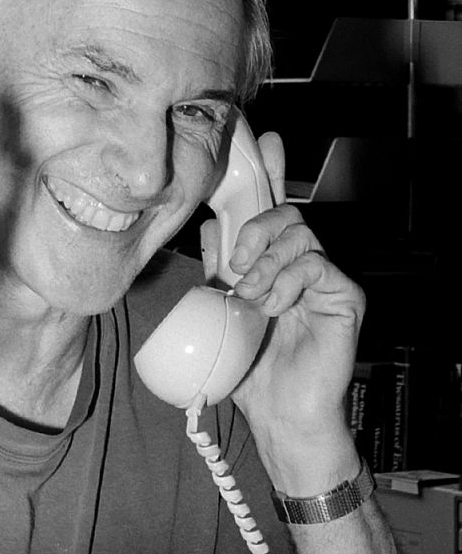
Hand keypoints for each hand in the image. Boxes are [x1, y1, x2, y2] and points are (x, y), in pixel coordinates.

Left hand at [225, 133, 363, 477]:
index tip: (262, 138)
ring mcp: (326, 278)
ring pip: (299, 233)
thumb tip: (209, 224)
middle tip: (238, 265)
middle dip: (253, 229)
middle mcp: (302, 264)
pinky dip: (285, 282)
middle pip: (284, 212)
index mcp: (273, 263)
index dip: (269, 171)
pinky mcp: (345, 294)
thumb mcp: (221, 312)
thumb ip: (220, 268)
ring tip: (252, 298)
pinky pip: (314, 263)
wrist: (279, 415)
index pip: (271, 207)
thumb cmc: (251, 370)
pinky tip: (274, 306)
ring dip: (264, 264)